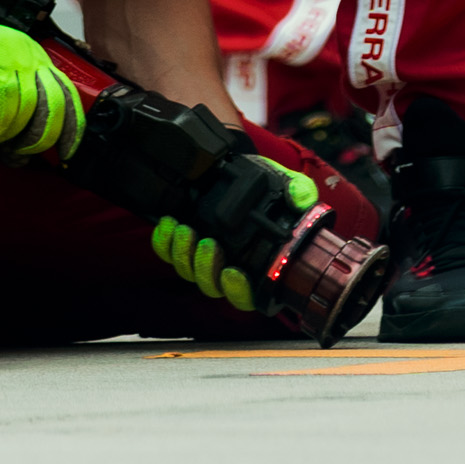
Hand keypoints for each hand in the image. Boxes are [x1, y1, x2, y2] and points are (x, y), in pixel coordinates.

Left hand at [154, 157, 325, 313]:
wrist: (246, 168)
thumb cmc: (270, 188)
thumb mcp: (290, 186)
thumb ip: (299, 192)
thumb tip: (300, 199)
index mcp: (258, 268)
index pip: (247, 295)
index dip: (238, 291)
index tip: (233, 273)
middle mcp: (229, 267)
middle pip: (212, 285)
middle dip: (206, 268)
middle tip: (208, 243)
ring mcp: (204, 255)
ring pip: (189, 270)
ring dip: (184, 254)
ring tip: (185, 231)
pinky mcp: (184, 240)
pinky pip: (168, 252)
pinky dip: (164, 242)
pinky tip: (169, 225)